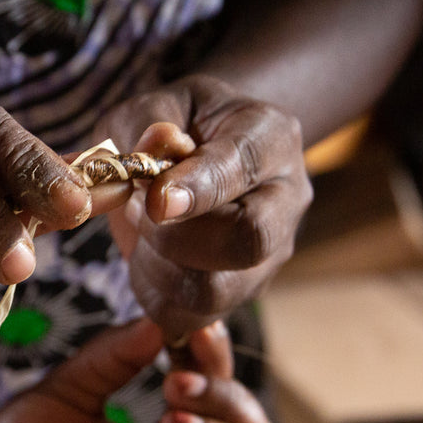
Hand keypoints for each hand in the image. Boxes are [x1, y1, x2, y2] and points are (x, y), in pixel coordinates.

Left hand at [93, 75, 311, 337]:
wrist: (202, 150)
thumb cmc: (178, 124)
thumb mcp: (154, 105)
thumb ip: (145, 124)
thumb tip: (151, 149)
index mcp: (270, 137)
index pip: (243, 169)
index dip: (199, 189)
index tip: (156, 201)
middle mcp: (285, 198)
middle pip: (248, 241)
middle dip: (176, 237)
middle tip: (138, 210)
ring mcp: (271, 252)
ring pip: (217, 291)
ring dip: (159, 268)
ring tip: (139, 231)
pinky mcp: (243, 290)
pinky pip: (194, 317)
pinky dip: (156, 294)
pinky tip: (146, 259)